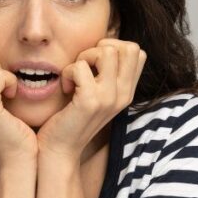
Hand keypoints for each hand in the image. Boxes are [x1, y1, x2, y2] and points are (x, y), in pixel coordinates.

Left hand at [36, 39, 145, 161]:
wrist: (59, 151)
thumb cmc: (71, 119)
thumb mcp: (97, 95)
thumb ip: (107, 75)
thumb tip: (104, 45)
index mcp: (127, 93)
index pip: (138, 52)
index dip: (114, 47)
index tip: (95, 65)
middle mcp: (123, 95)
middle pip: (129, 47)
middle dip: (101, 48)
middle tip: (85, 67)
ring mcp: (108, 99)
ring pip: (107, 51)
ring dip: (84, 57)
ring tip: (75, 77)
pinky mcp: (90, 102)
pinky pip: (80, 66)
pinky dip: (68, 72)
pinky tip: (65, 88)